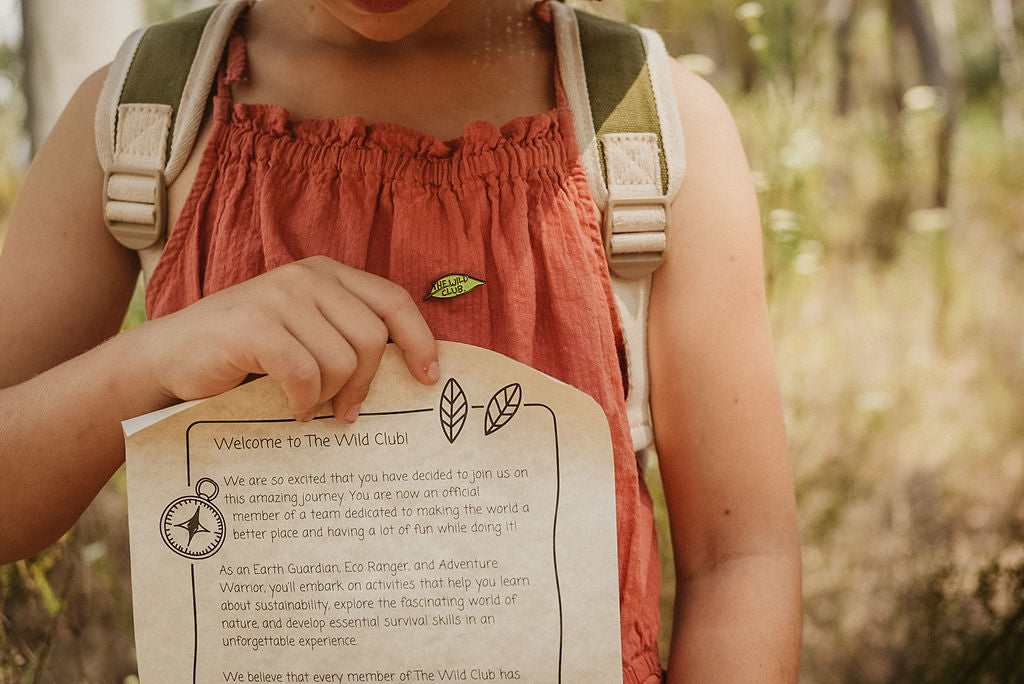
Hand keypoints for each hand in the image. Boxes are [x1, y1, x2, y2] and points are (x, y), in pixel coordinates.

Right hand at [140, 256, 437, 420]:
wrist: (169, 359)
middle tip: (346, 413)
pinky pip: (304, 373)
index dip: (419, 339)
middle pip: (372, 337)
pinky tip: (290, 410)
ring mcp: (278, 297)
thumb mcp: (304, 335)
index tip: (429, 377)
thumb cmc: (245, 356)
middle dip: (365, 383)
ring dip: (329, 395)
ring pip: (341, 359)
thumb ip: (345, 338)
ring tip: (308, 407)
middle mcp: (306, 276)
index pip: (394, 300)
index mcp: (326, 274)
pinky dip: (302, 401)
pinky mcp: (253, 325)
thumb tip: (407, 373)